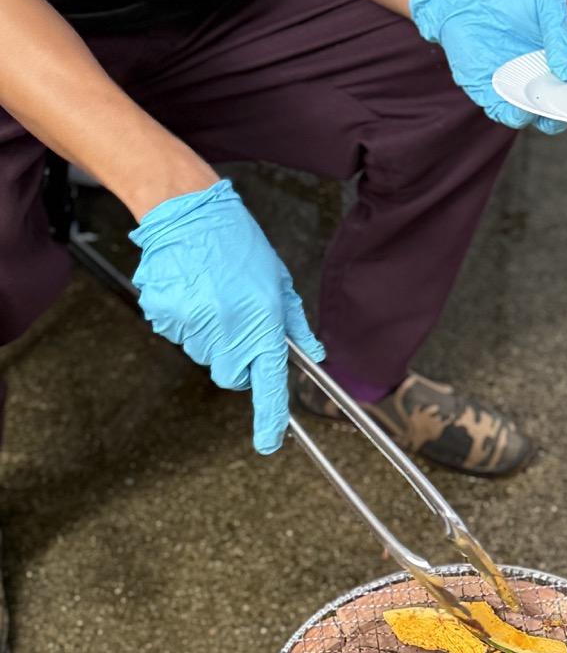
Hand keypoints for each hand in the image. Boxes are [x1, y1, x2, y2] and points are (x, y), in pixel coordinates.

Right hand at [130, 180, 323, 453]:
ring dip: (211, 337)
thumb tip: (315, 354)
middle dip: (237, 361)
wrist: (187, 210)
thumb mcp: (279, 280)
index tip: (269, 442)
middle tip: (236, 323)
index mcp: (263, 322)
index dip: (269, 417)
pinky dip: (185, 322)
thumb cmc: (238, 242)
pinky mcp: (166, 317)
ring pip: (205, 355)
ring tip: (212, 296)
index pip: (269, 383)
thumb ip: (295, 323)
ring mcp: (194, 325)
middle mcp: (229, 329)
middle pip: (231, 376)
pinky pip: (179, 336)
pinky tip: (191, 291)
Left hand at [409, 0, 566, 134]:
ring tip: (551, 108)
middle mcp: (541, 79)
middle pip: (563, 106)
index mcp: (560, 59)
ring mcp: (518, 89)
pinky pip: (509, 114)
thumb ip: (561, 34)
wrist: (467, 0)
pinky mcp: (493, 96)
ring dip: (547, 118)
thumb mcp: (546, 3)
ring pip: (538, 117)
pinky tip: (526, 108)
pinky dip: (519, 116)